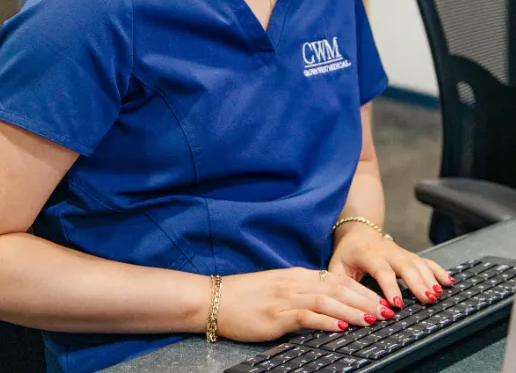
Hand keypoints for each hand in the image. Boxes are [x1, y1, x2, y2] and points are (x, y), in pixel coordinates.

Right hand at [215, 266, 396, 342]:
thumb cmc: (246, 297)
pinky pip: (306, 316)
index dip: (360, 290)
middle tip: (386, 311)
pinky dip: (326, 321)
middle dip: (365, 300)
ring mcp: (286, 297)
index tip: (379, 300)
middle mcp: (295, 282)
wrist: (215, 298)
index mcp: (297, 275)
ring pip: (327, 301)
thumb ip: (302, 294)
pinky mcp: (276, 314)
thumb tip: (328, 306)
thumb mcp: (278, 290)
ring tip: (372, 319)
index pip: (336, 280)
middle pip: (338, 288)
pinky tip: (341, 327)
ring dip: (352, 311)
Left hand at [328, 225, 454, 308]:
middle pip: (405, 265)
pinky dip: (438, 271)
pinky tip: (449, 282)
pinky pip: (427, 262)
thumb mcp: (337, 267)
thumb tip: (349, 305)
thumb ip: (341, 283)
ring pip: (418, 263)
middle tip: (427, 299)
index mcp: (368, 254)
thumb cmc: (347, 255)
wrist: (358, 233)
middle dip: (416, 283)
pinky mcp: (410, 255)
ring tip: (438, 294)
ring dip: (430, 278)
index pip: (381, 270)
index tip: (397, 304)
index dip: (390, 287)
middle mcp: (387, 251)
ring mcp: (401, 252)